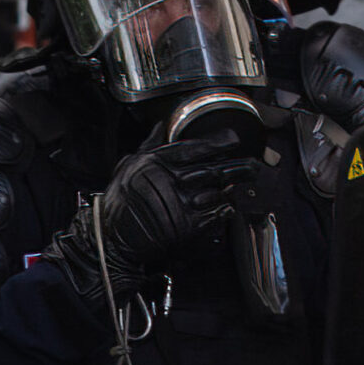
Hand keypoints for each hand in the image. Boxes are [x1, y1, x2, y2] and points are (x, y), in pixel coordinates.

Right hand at [44, 137, 255, 311]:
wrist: (111, 240)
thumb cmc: (119, 204)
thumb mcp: (129, 166)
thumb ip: (151, 145)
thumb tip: (161, 124)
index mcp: (158, 163)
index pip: (197, 147)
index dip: (220, 142)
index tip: (234, 140)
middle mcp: (171, 181)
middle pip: (216, 169)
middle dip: (239, 167)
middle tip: (252, 165)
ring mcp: (181, 204)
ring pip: (220, 192)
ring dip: (232, 189)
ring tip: (239, 186)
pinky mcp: (188, 227)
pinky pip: (217, 214)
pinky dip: (226, 209)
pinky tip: (228, 206)